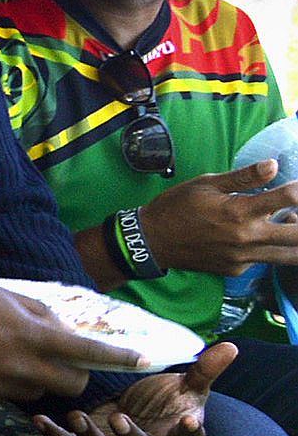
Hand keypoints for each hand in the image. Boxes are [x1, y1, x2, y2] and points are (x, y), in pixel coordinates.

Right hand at [0, 279, 140, 404]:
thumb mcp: (0, 294)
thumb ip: (38, 314)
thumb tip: (64, 331)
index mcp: (27, 335)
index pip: (86, 350)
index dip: (119, 357)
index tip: (145, 360)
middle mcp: (19, 366)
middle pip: (72, 385)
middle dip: (77, 375)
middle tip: (65, 359)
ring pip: (39, 391)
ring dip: (38, 377)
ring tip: (9, 355)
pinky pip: (8, 396)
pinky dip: (8, 383)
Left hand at [36, 342, 235, 435]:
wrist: (138, 409)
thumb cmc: (164, 399)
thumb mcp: (186, 385)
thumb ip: (205, 370)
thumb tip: (231, 347)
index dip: (188, 434)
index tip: (190, 422)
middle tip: (117, 418)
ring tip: (74, 416)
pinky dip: (54, 435)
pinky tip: (41, 420)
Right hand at [122, 163, 297, 275]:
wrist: (153, 240)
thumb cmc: (177, 206)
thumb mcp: (206, 184)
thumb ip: (244, 177)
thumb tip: (273, 165)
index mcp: (239, 212)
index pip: (287, 198)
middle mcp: (247, 238)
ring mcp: (244, 258)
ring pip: (290, 256)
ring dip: (297, 241)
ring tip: (290, 225)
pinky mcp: (238, 270)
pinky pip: (265, 261)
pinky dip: (271, 249)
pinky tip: (260, 237)